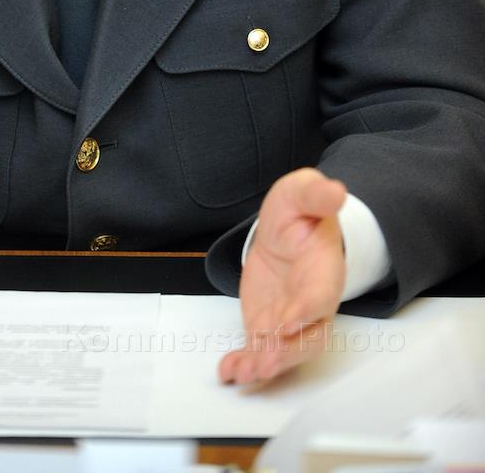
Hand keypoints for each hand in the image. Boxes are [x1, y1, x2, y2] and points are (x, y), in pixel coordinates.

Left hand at [219, 167, 346, 385]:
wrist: (286, 229)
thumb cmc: (299, 211)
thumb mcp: (302, 192)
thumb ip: (317, 194)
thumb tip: (336, 190)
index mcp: (323, 270)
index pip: (321, 296)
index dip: (307, 311)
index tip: (288, 320)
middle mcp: (311, 302)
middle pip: (308, 338)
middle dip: (287, 352)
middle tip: (265, 360)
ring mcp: (289, 318)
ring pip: (285, 351)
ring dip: (265, 365)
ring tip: (243, 373)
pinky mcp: (268, 324)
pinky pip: (259, 350)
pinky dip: (244, 363)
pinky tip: (228, 371)